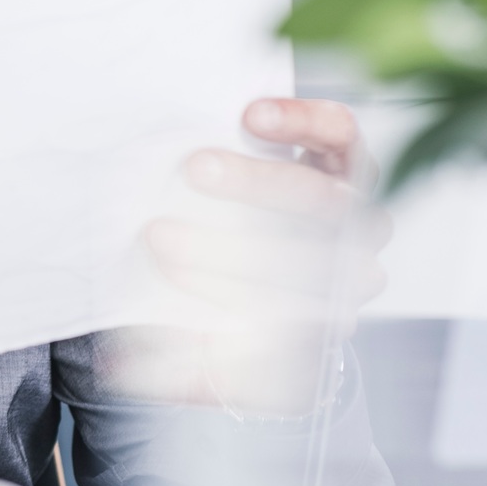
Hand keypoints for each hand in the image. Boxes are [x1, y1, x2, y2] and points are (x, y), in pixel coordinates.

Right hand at [135, 98, 391, 415]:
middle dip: (231, 255)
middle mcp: (347, 270)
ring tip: (197, 168)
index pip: (290, 322)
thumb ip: (179, 363)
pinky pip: (341, 137)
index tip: (164, 276)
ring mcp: (354, 211)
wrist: (242, 228)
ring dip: (261, 187)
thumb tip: (132, 368)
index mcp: (317, 323)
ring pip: (330, 203)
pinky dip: (302, 125)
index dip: (227, 302)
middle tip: (160, 236)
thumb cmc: (217, 288)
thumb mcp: (201, 342)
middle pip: (312, 268)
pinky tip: (251, 116)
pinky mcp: (345, 154)